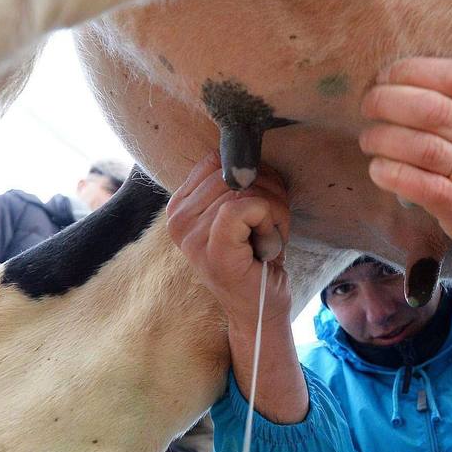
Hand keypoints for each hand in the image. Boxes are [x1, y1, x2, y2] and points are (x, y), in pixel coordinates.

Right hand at [168, 153, 292, 325]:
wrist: (261, 308)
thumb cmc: (256, 258)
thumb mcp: (243, 210)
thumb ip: (237, 179)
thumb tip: (247, 144)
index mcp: (179, 204)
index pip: (218, 158)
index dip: (252, 177)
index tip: (258, 211)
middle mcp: (177, 218)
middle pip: (235, 172)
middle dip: (269, 196)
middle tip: (267, 229)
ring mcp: (191, 235)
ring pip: (247, 190)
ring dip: (275, 214)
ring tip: (265, 241)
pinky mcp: (213, 249)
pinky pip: (246, 206)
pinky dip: (271, 222)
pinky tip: (266, 247)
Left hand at [359, 57, 451, 271]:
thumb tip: (399, 85)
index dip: (413, 71)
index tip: (385, 77)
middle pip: (435, 111)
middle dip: (389, 102)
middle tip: (368, 107)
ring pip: (427, 149)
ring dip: (386, 140)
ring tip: (369, 140)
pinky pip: (427, 189)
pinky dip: (396, 176)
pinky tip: (379, 170)